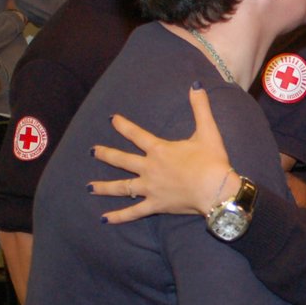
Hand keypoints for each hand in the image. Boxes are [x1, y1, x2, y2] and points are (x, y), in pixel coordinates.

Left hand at [89, 84, 233, 222]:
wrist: (216, 190)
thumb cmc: (212, 162)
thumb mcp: (208, 131)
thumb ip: (200, 107)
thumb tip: (196, 85)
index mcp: (160, 150)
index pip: (136, 135)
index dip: (123, 125)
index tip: (112, 119)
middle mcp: (150, 168)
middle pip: (122, 160)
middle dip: (105, 155)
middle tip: (92, 151)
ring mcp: (150, 188)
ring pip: (122, 187)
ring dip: (104, 187)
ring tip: (89, 187)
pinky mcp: (156, 205)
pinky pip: (133, 212)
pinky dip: (119, 216)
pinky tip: (104, 219)